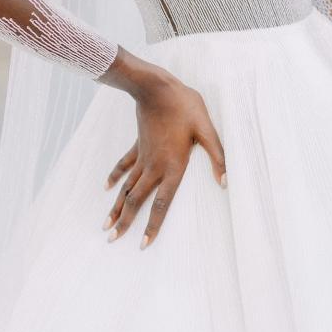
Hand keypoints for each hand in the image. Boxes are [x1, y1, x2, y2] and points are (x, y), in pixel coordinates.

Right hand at [100, 68, 226, 249]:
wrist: (156, 87)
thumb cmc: (185, 106)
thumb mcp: (206, 130)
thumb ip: (217, 156)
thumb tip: (225, 182)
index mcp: (173, 166)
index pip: (162, 203)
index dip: (153, 225)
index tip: (144, 244)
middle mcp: (154, 166)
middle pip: (137, 200)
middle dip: (125, 222)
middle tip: (113, 240)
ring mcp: (143, 156)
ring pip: (127, 187)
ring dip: (116, 207)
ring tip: (105, 225)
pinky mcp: (138, 145)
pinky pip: (123, 166)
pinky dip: (115, 177)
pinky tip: (107, 188)